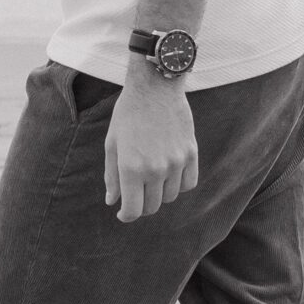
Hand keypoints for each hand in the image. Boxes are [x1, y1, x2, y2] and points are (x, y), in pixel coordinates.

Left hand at [104, 73, 198, 222]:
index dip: (126, 216)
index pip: (133, 210)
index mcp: (131, 168)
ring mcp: (176, 162)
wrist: (155, 88)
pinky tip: (169, 175)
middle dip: (141, 205)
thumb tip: (112, 202)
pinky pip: (188, 184)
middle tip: (135, 194)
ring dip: (159, 193)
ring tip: (150, 177)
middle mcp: (155, 169)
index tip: (123, 213)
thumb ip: (112, 176)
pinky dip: (178, 185)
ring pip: (170, 196)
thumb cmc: (128, 115)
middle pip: (152, 206)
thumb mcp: (112, 144)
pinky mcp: (191, 154)